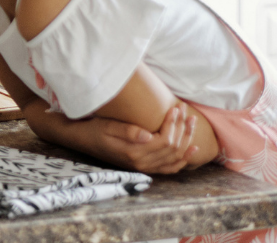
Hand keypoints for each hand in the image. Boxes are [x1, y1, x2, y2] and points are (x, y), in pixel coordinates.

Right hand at [70, 104, 200, 174]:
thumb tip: (148, 136)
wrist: (83, 140)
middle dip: (182, 128)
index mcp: (133, 153)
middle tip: (185, 110)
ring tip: (191, 122)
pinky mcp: (146, 166)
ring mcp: (145, 167)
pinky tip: (193, 149)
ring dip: (186, 139)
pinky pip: (171, 167)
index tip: (175, 108)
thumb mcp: (107, 126)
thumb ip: (127, 131)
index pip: (164, 141)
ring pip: (175, 157)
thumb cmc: (95, 129)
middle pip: (173, 148)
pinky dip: (184, 159)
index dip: (173, 125)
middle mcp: (142, 164)